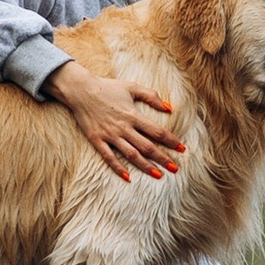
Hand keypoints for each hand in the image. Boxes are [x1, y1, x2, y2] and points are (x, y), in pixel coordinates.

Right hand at [49, 63, 180, 181]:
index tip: (182, 149)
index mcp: (133, 115)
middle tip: (175, 168)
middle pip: (147, 147)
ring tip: (159, 175)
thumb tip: (169, 107)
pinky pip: (109, 157)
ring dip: (146, 166)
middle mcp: (123, 127)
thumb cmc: (108, 88)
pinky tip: (128, 177)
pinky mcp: (97, 140)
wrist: (81, 90)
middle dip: (163, 158)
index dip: (171, 140)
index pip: (156, 131)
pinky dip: (118, 168)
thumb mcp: (132, 87)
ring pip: (131, 155)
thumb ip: (151, 96)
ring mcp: (110, 135)